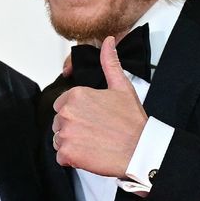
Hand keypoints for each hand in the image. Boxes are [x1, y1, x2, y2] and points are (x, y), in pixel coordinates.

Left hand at [50, 34, 146, 176]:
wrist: (140, 149)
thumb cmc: (132, 120)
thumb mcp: (121, 87)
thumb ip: (110, 63)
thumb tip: (108, 41)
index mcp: (75, 95)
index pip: (62, 105)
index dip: (77, 113)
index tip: (93, 118)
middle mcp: (66, 113)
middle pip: (59, 122)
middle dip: (73, 128)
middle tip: (96, 132)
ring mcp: (65, 134)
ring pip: (59, 139)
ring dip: (72, 143)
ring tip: (94, 143)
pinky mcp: (67, 154)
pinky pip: (61, 157)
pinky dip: (72, 159)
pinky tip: (90, 154)